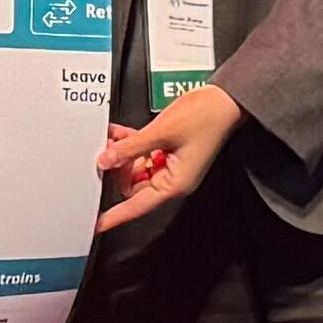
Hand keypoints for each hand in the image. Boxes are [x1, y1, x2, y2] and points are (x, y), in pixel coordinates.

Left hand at [96, 85, 241, 235]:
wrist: (224, 99)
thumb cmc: (206, 117)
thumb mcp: (160, 132)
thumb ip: (130, 148)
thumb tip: (106, 160)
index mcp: (174, 184)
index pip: (137, 206)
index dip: (116, 215)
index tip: (99, 223)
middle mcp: (173, 178)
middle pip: (133, 186)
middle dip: (119, 169)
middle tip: (107, 152)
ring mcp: (171, 164)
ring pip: (136, 169)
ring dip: (124, 154)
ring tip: (115, 138)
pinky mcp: (170, 151)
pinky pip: (144, 153)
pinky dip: (133, 145)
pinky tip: (123, 133)